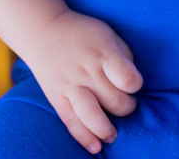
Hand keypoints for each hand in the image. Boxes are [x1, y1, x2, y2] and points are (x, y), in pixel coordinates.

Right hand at [21, 9, 143, 153]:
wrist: (42, 30)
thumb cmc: (82, 33)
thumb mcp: (107, 33)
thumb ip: (123, 56)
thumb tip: (132, 83)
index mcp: (103, 53)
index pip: (127, 78)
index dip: (136, 84)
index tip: (133, 83)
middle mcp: (87, 71)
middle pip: (115, 101)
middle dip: (126, 107)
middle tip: (124, 103)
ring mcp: (71, 86)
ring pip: (92, 116)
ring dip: (107, 129)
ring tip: (113, 134)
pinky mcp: (57, 98)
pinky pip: (71, 122)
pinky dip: (84, 138)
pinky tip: (96, 148)